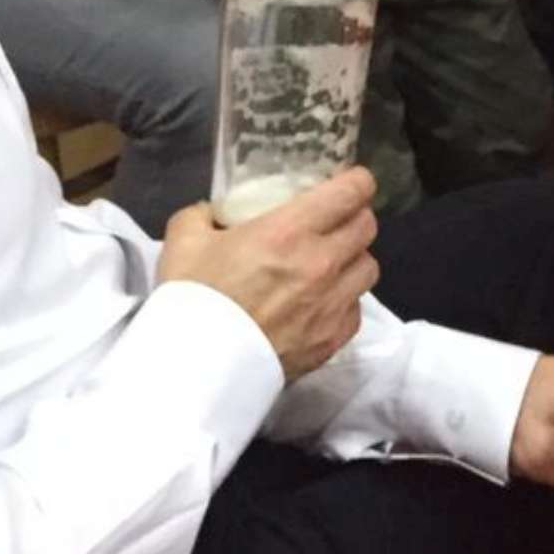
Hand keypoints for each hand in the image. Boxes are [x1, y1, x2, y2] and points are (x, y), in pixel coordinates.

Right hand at [157, 168, 379, 381]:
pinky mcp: (332, 340)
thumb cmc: (193, 299)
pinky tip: (321, 304)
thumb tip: (213, 213)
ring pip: (369, 267)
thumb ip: (202, 215)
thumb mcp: (184, 242)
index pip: (352, 192)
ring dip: (353, 260)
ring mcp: (332, 304)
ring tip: (331, 265)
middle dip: (354, 218)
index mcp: (290, 231)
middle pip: (367, 226)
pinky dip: (345, 302)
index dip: (356, 182)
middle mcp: (322, 263)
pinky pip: (356, 310)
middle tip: (333, 223)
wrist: (195, 371)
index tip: (348, 183)